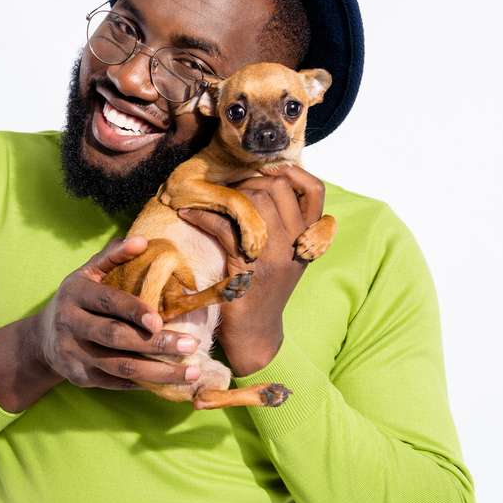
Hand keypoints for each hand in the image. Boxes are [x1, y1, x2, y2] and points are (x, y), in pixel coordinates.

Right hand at [30, 236, 203, 391]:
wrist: (43, 338)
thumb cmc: (78, 299)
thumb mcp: (88, 273)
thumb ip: (113, 256)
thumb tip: (143, 242)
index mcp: (75, 293)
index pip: (107, 302)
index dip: (134, 310)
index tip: (160, 320)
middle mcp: (70, 324)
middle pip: (115, 337)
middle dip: (156, 344)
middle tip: (191, 346)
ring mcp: (73, 354)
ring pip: (120, 367)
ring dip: (159, 372)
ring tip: (191, 372)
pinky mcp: (79, 377)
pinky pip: (116, 383)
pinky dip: (145, 383)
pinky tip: (171, 381)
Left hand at [176, 165, 325, 375]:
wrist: (256, 332)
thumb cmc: (266, 291)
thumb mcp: (288, 257)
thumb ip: (288, 226)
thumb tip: (270, 183)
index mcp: (308, 239)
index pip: (314, 191)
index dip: (292, 173)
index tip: (266, 170)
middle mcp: (295, 244)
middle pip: (278, 187)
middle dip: (248, 180)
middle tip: (226, 188)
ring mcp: (273, 256)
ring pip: (253, 201)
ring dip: (223, 194)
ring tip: (205, 197)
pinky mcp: (247, 268)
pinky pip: (224, 227)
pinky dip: (201, 217)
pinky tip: (188, 215)